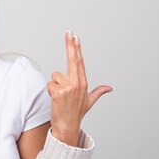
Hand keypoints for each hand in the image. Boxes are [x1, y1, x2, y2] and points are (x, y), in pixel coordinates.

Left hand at [47, 30, 111, 145]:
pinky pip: (49, 84)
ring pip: (54, 76)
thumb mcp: (89, 102)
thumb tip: (110, 88)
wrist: (67, 127)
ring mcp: (68, 87)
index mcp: (83, 82)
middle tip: (69, 32)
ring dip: (54, 85)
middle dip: (71, 45)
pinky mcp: (58, 92)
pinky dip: (49, 91)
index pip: (79, 61)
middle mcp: (77, 83)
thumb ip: (98, 92)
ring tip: (59, 96)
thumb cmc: (76, 113)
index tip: (75, 37)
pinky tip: (55, 99)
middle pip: (73, 59)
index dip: (77, 48)